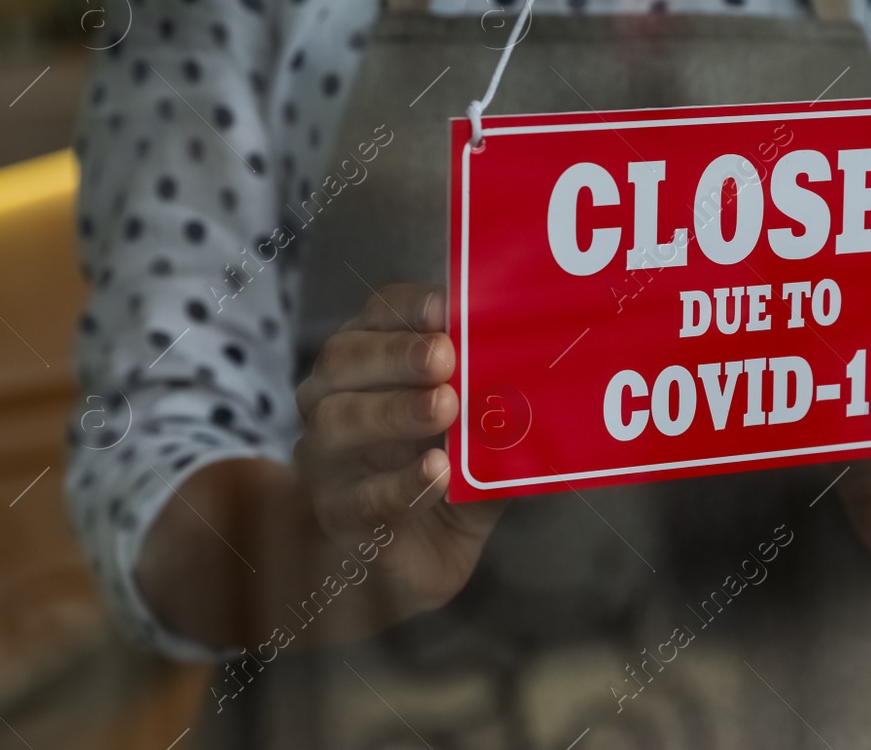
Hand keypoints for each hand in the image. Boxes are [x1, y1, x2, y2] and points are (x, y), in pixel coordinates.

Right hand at [293, 284, 506, 618]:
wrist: (407, 563)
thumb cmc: (442, 479)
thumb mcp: (477, 438)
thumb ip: (497, 410)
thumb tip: (543, 384)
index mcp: (370, 363)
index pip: (378, 317)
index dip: (409, 308)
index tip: (446, 307)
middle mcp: (334, 399)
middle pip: (345, 358)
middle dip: (397, 353)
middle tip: (446, 356)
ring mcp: (328, 458)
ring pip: (339, 420)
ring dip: (395, 410)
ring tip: (445, 407)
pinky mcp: (338, 514)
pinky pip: (362, 494)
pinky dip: (402, 482)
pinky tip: (436, 473)